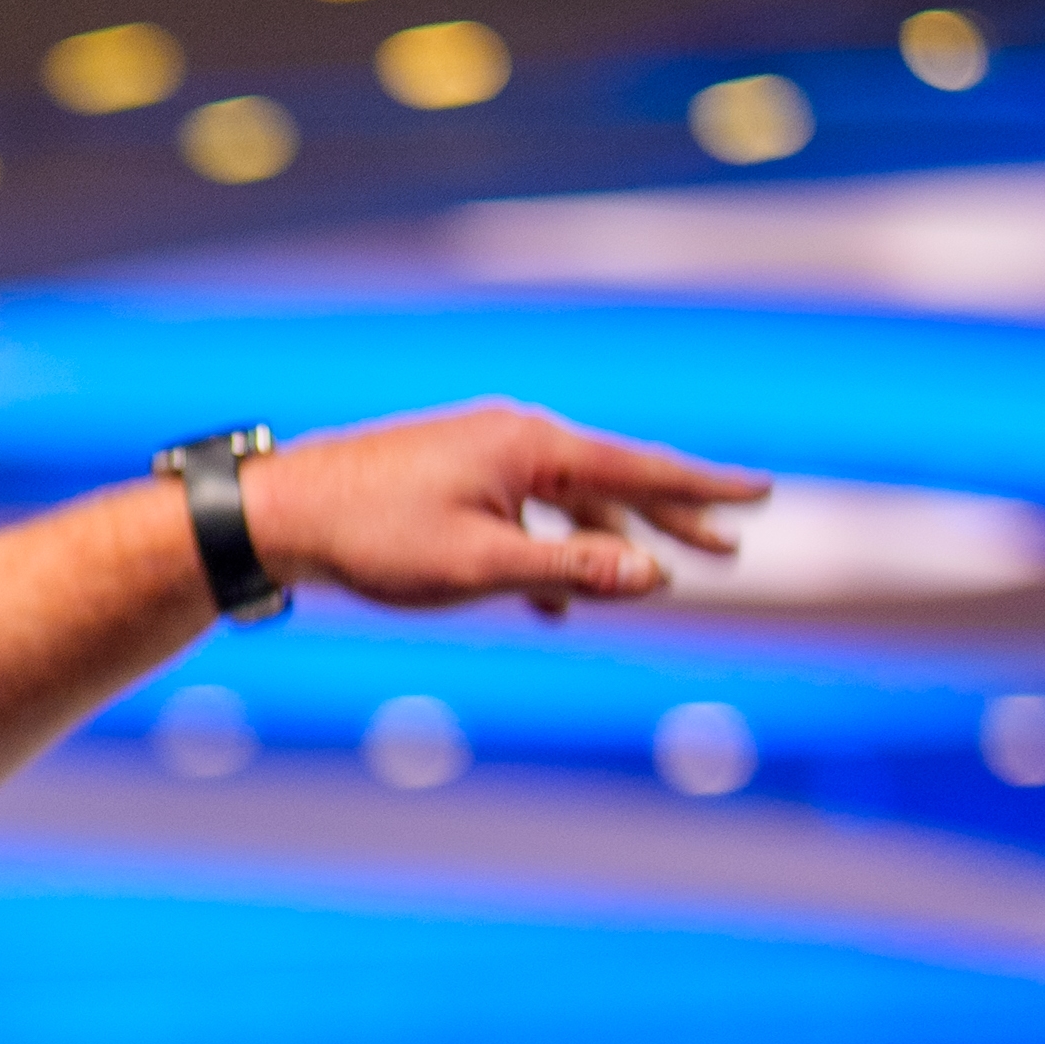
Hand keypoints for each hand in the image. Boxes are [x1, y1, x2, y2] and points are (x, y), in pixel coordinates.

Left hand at [239, 402, 764, 609]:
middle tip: (731, 547)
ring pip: (567, 502)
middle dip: (672, 517)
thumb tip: (654, 578)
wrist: (283, 512)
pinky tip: (556, 603)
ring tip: (659, 575)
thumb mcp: (480, 567)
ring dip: (612, 541)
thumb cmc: (377, 539)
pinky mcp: (451, 481)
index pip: (639, 468)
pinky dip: (550, 553)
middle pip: (613, 482)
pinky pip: (523, 515)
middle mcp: (514, 440)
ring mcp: (481, 458)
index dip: (704, 488)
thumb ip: (569, 570)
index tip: (761, 493)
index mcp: (531, 448)